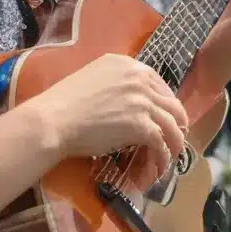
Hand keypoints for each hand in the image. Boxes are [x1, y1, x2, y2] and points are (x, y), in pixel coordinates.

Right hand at [34, 54, 188, 185]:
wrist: (54, 119)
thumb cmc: (63, 102)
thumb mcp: (92, 78)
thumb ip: (114, 83)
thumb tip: (125, 102)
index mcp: (126, 64)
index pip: (158, 83)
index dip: (164, 103)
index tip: (164, 117)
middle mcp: (139, 78)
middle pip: (171, 103)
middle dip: (176, 122)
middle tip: (173, 137)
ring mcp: (143, 101)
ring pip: (172, 124)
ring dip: (175, 143)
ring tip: (171, 157)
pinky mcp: (142, 125)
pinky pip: (162, 144)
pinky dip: (163, 158)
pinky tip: (159, 168)